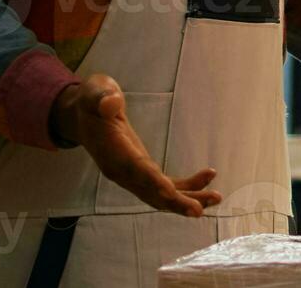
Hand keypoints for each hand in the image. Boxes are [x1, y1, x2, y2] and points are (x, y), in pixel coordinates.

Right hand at [51, 74, 220, 217]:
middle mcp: (121, 170)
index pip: (133, 169)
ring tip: (215, 197)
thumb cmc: (93, 102)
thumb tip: (110, 103)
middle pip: (149, 192)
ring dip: (187, 198)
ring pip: (160, 195)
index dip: (152, 181)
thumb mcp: (95, 91)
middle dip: (174, 202)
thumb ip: (102, 97)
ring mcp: (132, 174)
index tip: (171, 193)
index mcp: (112, 152)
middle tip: (200, 210)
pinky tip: (208, 175)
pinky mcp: (142, 171)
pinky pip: (166, 185)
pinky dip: (187, 185)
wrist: (85, 116)